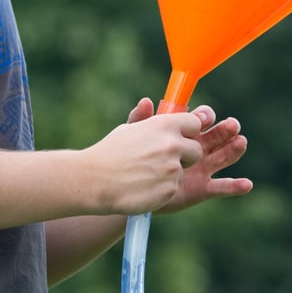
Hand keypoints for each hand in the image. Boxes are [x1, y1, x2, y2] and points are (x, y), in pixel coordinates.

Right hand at [85, 98, 203, 214]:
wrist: (94, 180)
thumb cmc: (109, 153)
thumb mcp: (128, 129)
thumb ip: (146, 119)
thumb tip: (148, 102)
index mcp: (164, 125)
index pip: (195, 123)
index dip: (188, 132)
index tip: (180, 137)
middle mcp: (172, 145)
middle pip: (197, 150)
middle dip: (185, 156)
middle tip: (163, 160)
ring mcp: (173, 169)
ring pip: (183, 172)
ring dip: (170, 174)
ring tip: (145, 175)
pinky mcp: (170, 189)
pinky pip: (173, 188)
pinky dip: (162, 189)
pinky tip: (143, 187)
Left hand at [125, 100, 252, 214]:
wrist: (130, 189)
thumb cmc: (134, 159)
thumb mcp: (136, 137)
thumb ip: (141, 120)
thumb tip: (146, 101)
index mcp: (185, 133)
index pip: (201, 119)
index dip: (206, 116)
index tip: (205, 117)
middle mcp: (198, 148)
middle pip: (218, 136)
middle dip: (226, 129)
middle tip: (232, 125)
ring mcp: (203, 168)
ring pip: (224, 157)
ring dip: (234, 149)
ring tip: (241, 142)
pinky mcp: (203, 189)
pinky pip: (222, 187)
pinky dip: (235, 186)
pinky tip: (246, 184)